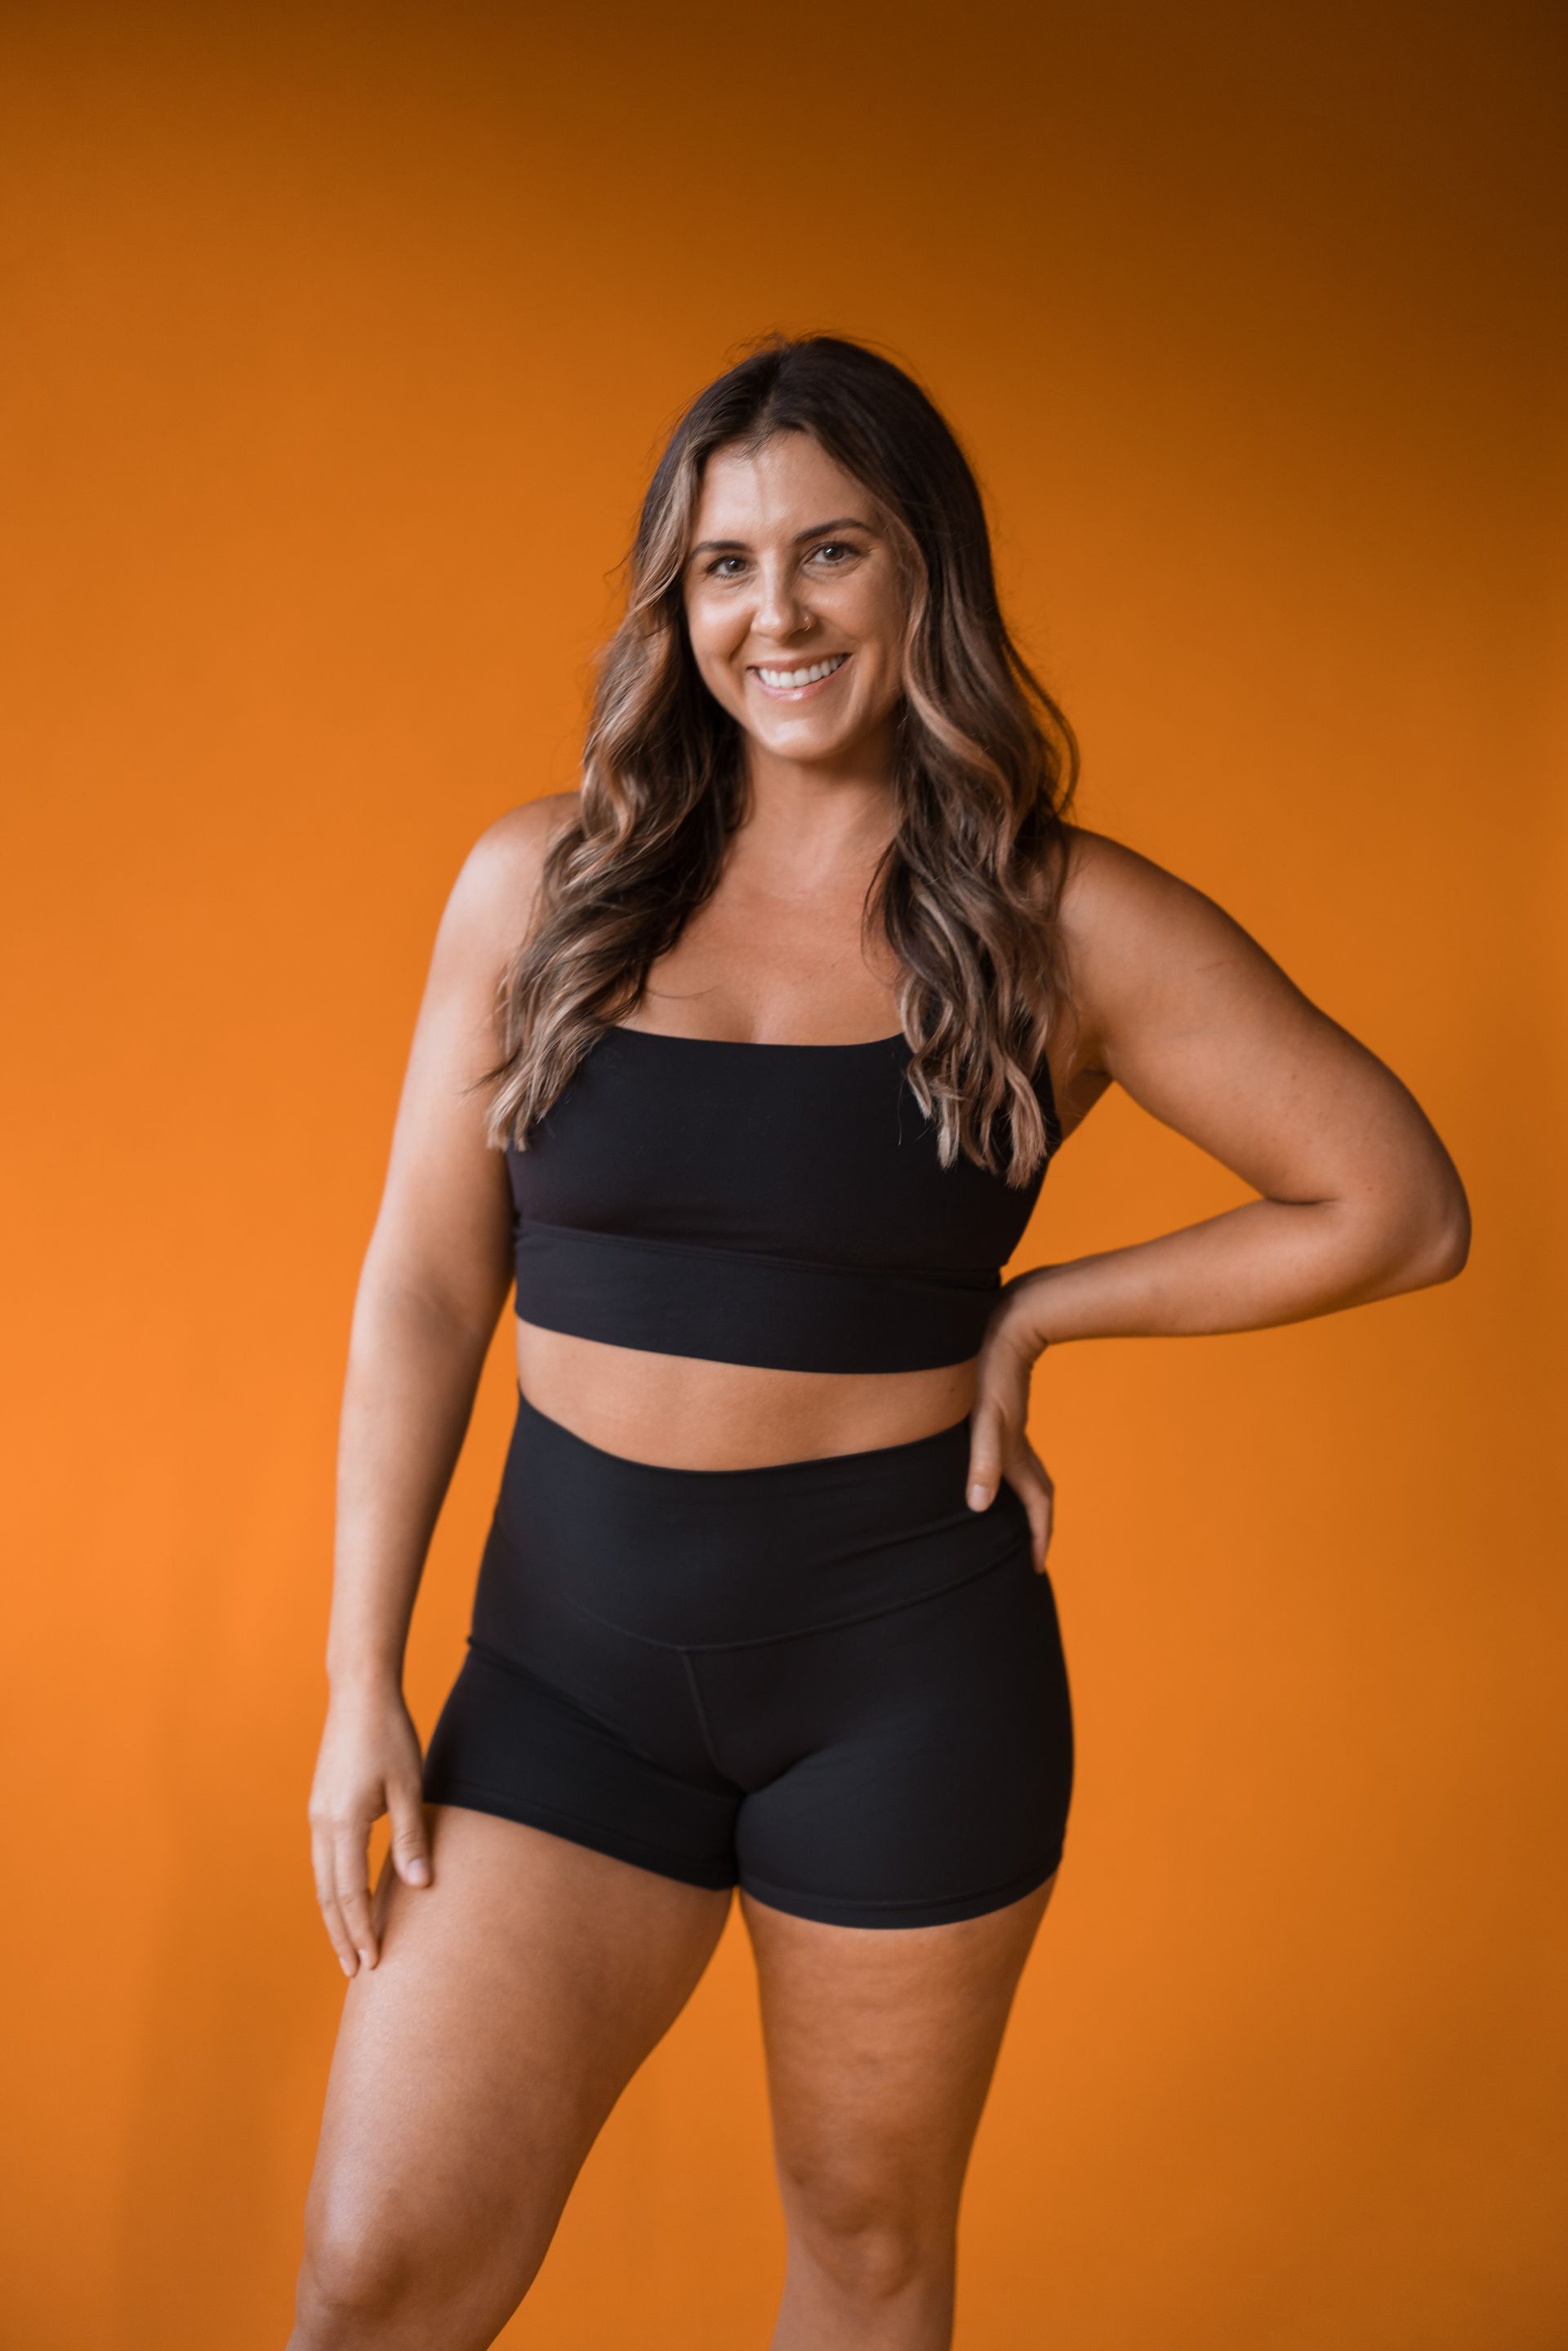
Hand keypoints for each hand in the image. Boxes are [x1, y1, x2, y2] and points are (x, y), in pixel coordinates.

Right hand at [307, 1683, 433, 1977]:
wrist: (359, 1693)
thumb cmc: (389, 1735)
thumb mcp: (409, 1786)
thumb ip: (411, 1838)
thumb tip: (420, 1886)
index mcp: (343, 1823)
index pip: (350, 1893)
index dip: (361, 1929)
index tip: (373, 1962)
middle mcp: (322, 1823)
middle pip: (328, 1894)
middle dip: (342, 1935)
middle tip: (355, 1972)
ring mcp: (317, 1814)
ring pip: (322, 1879)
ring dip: (335, 1915)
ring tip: (348, 1946)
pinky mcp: (321, 1804)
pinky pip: (323, 1859)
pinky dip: (332, 1888)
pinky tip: (345, 1898)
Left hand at [965, 1288, 1054, 1573]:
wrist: (1010, 1318)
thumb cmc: (990, 1368)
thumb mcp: (985, 1418)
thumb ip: (982, 1460)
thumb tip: (978, 1507)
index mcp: (1015, 1453)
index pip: (1037, 1506)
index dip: (1038, 1539)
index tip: (1036, 1570)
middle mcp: (1018, 1444)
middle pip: (1036, 1494)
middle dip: (1036, 1527)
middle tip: (1031, 1554)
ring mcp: (1011, 1426)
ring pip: (1025, 1473)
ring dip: (1024, 1500)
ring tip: (1013, 1520)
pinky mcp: (1001, 1409)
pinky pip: (1013, 1453)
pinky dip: (1010, 1473)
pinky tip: (993, 1467)